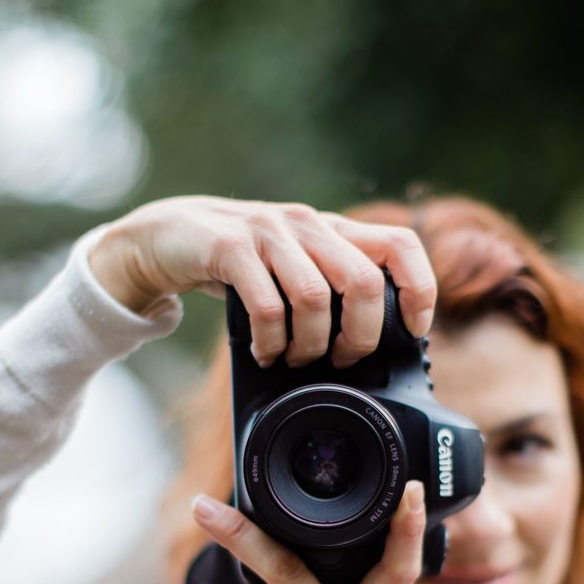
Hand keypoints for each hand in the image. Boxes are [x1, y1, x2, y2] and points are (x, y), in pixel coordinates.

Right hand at [89, 195, 435, 366]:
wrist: (165, 238)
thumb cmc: (238, 263)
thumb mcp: (292, 268)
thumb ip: (330, 289)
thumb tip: (372, 345)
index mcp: (332, 229)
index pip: (400, 245)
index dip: (418, 289)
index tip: (413, 330)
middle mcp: (307, 224)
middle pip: (363, 281)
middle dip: (360, 336)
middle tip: (342, 359)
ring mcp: (267, 232)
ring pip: (314, 299)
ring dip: (309, 345)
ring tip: (294, 359)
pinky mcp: (229, 248)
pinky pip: (267, 307)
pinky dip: (270, 343)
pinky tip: (265, 353)